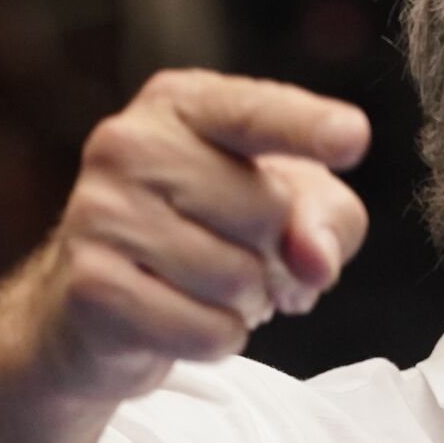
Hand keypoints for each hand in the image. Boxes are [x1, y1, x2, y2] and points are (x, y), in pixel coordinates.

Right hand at [24, 69, 371, 401]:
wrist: (97, 301)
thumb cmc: (207, 232)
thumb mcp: (287, 205)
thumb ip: (327, 218)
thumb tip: (315, 260)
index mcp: (181, 104)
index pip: (253, 113)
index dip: (306, 128)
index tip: (354, 137)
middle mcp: (128, 144)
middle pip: (266, 211)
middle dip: (275, 251)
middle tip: (241, 254)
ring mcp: (99, 212)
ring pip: (237, 277)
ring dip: (245, 301)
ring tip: (207, 286)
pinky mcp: (89, 285)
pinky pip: (205, 329)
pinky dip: (215, 338)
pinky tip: (182, 318)